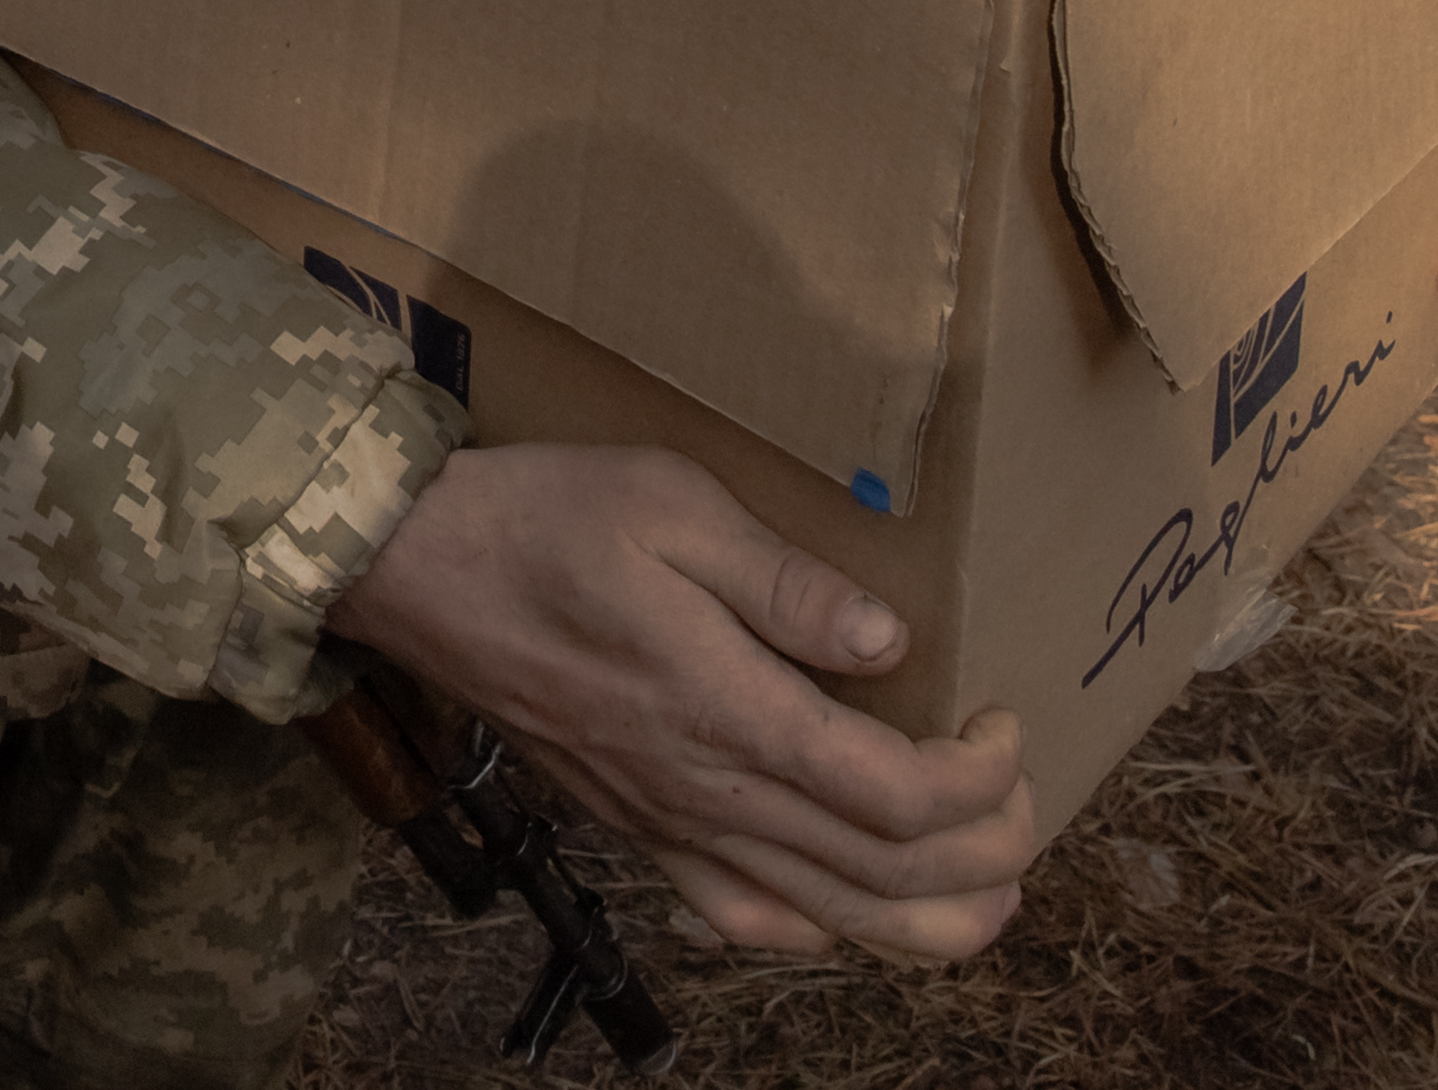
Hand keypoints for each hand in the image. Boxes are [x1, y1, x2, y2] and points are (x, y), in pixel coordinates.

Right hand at [331, 443, 1040, 960]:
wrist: (414, 567)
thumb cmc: (541, 519)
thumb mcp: (671, 505)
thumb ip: (787, 583)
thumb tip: (890, 644)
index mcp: (732, 712)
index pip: (900, 799)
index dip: (983, 783)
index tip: (1005, 722)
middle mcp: (709, 791)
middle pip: (886, 880)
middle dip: (987, 861)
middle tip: (1024, 804)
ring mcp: (669, 823)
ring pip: (827, 922)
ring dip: (927, 924)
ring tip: (988, 894)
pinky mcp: (635, 828)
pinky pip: (740, 918)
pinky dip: (816, 933)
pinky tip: (844, 912)